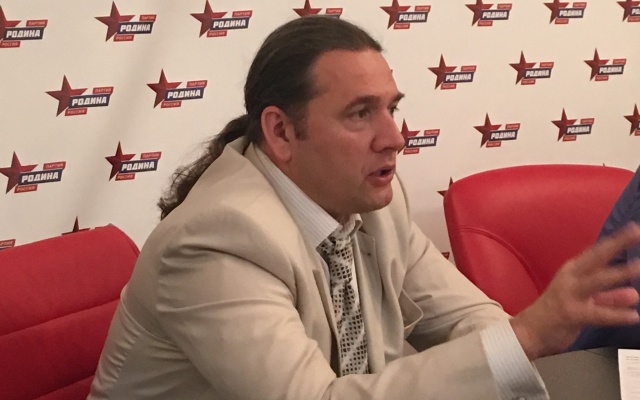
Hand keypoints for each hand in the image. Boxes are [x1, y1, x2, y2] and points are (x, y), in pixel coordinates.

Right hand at [510, 223, 639, 359]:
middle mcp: (571, 278)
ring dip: (618, 273)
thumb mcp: (584, 301)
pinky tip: (633, 316)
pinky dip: (615, 315)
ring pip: (596, 281)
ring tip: (639, 266)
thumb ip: (609, 298)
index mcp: (573, 271)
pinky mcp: (571, 314)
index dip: (616, 240)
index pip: (597, 253)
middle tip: (637, 233)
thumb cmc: (556, 312)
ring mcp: (569, 294)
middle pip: (596, 258)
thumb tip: (634, 294)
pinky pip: (597, 314)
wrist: (529, 331)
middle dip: (617, 245)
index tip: (634, 229)